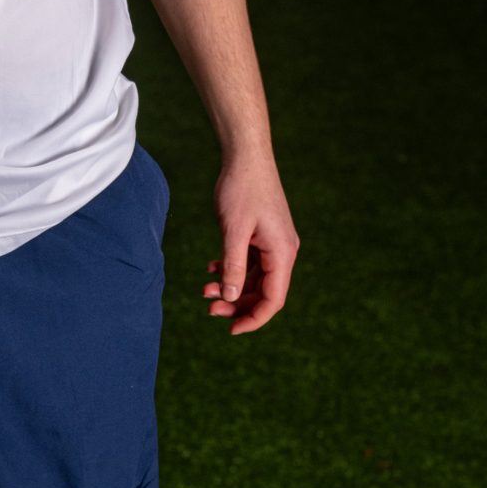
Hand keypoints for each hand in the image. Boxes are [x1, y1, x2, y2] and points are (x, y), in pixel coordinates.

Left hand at [204, 152, 298, 334]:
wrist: (246, 157)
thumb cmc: (242, 189)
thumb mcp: (233, 231)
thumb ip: (233, 267)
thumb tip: (232, 299)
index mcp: (282, 254)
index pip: (274, 300)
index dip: (254, 319)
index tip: (230, 330)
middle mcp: (282, 252)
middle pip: (264, 293)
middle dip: (237, 305)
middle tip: (208, 309)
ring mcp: (273, 244)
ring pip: (254, 279)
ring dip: (231, 288)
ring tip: (204, 290)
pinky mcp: (262, 236)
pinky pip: (249, 263)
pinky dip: (231, 270)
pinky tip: (210, 270)